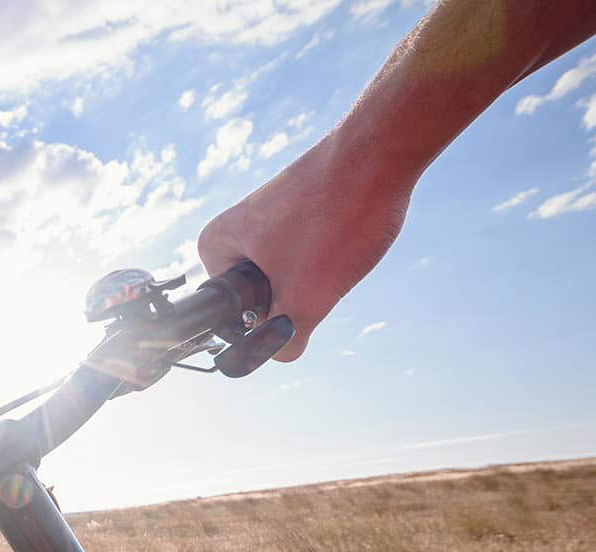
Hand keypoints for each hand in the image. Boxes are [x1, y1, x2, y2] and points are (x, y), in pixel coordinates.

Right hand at [197, 133, 413, 361]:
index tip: (299, 301)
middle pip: (266, 299)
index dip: (268, 325)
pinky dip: (334, 252)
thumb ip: (284, 340)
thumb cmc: (335, 217)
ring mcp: (270, 216)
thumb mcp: (305, 297)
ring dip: (320, 275)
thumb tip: (277, 357)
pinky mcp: (303, 208)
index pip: (232, 317)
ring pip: (294, 275)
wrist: (380, 151)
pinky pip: (313, 250)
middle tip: (322, 270)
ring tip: (338, 245)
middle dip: (298, 298)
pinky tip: (351, 233)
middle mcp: (235, 229)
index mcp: (215, 246)